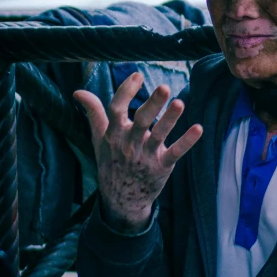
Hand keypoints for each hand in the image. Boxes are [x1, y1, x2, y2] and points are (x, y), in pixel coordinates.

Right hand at [74, 72, 201, 232]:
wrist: (120, 200)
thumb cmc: (111, 163)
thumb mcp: (99, 139)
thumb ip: (93, 113)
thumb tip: (78, 92)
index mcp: (114, 134)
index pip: (116, 109)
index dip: (126, 92)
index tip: (138, 75)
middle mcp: (129, 143)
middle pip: (141, 120)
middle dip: (153, 104)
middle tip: (165, 87)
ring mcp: (146, 155)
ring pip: (159, 135)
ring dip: (170, 119)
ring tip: (180, 103)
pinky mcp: (161, 166)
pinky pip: (175, 153)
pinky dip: (187, 142)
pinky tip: (198, 129)